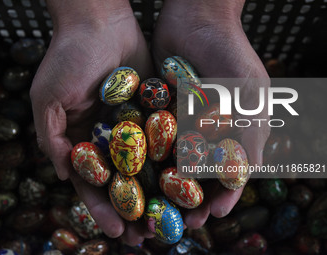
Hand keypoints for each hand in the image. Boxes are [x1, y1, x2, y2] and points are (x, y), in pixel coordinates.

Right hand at [30, 0, 152, 244]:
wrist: (99, 21)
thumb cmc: (68, 57)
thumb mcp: (48, 98)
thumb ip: (52, 137)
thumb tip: (63, 174)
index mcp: (84, 140)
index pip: (93, 184)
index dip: (102, 209)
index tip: (115, 231)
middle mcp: (111, 137)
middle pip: (124, 181)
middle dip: (134, 209)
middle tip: (146, 237)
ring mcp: (135, 125)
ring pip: (149, 166)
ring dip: (158, 193)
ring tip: (171, 218)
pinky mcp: (156, 110)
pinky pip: (167, 138)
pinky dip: (175, 159)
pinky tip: (187, 181)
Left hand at [153, 0, 269, 226]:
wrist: (197, 17)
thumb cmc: (230, 52)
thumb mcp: (249, 92)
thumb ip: (252, 131)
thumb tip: (250, 173)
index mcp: (229, 131)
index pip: (224, 173)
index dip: (219, 195)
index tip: (210, 215)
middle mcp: (202, 131)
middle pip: (194, 174)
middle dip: (187, 199)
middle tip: (179, 223)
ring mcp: (177, 121)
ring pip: (167, 162)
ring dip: (161, 186)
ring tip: (151, 208)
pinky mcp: (154, 110)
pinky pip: (146, 138)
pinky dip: (140, 157)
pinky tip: (131, 175)